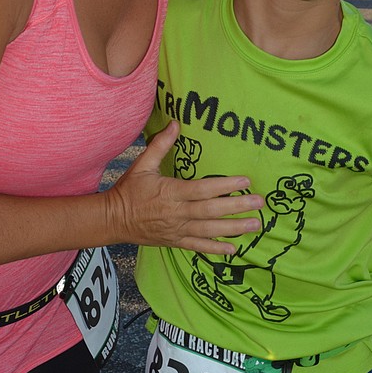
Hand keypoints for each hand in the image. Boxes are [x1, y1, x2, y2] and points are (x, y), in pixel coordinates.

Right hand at [105, 121, 262, 254]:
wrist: (112, 220)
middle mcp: (176, 213)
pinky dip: (215, 249)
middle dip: (237, 207)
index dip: (225, 186)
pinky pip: (198, 246)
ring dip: (234, 228)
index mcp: (170, 192)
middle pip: (211, 210)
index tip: (245, 182)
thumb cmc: (129, 190)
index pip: (203, 189)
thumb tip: (175, 123)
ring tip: (255, 225)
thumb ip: (160, 145)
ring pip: (209, 230)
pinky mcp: (175, 241)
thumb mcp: (142, 165)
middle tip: (260, 203)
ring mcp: (177, 229)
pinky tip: (233, 249)